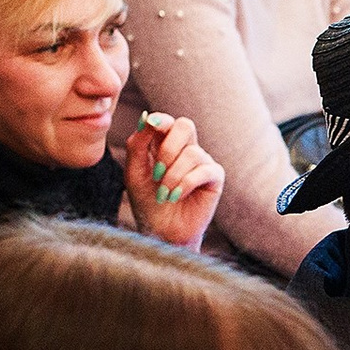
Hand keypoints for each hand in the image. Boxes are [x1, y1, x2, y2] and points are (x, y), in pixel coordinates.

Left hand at [124, 112, 222, 248]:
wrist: (161, 232)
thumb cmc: (147, 203)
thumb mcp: (134, 172)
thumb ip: (137, 145)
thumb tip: (147, 117)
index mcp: (164, 145)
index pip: (167, 122)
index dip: (161, 121)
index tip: (151, 127)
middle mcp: (185, 150)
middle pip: (185, 126)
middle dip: (169, 147)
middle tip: (156, 171)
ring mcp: (202, 163)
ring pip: (192, 153)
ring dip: (173, 175)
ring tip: (164, 194)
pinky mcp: (214, 178)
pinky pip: (204, 170)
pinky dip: (186, 183)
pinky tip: (176, 196)